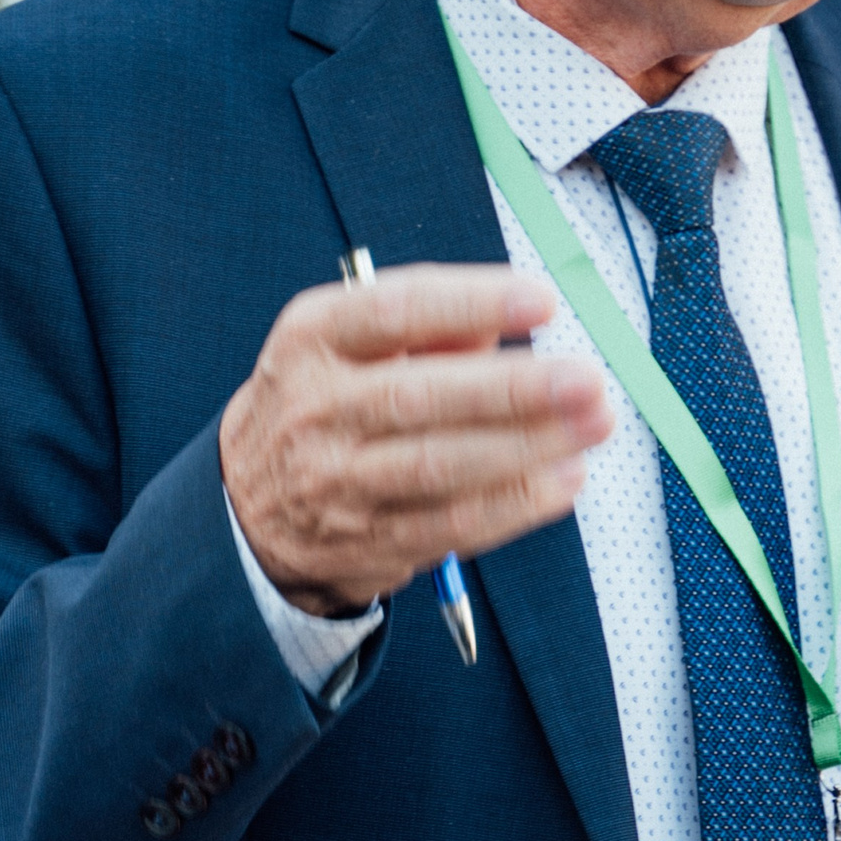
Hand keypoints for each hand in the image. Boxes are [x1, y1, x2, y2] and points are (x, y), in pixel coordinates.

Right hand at [220, 265, 613, 614]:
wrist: (249, 507)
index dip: (472, 304)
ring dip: (528, 448)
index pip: (394, 311)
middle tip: (587, 379)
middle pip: (421, 396)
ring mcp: (338, 480)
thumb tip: (514, 321)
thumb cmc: (326, 402)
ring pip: (440, 466)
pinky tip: (565, 480)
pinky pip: (451, 525)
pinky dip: (516, 504)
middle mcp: (318, 408)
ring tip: (592, 427)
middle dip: (514, 389)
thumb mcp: (350, 343)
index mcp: (313, 338)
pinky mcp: (369, 540)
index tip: (544, 300)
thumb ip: (431, 327)